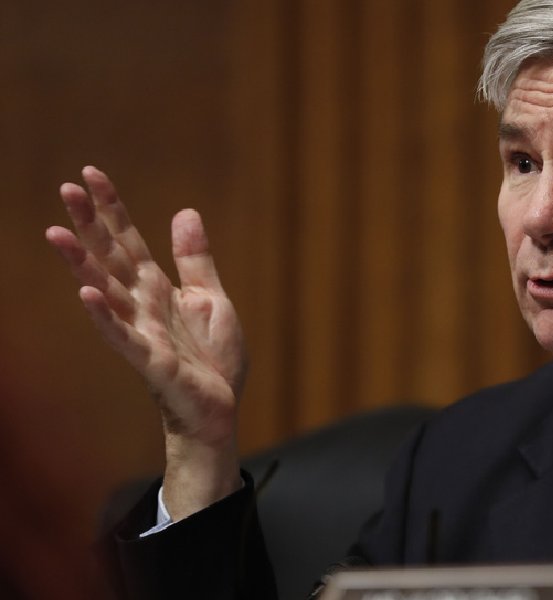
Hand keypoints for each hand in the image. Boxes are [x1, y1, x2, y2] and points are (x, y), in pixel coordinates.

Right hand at [46, 166, 244, 516]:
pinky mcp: (149, 359)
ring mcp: (141, 331)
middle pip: (110, 257)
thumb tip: (185, 211)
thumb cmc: (212, 357)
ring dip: (81, 263)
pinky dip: (104, 315)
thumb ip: (194, 259)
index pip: (129, 241)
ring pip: (106, 290)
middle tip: (65, 188)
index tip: (90, 174)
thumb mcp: (212, 299)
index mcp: (158, 289)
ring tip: (57, 233)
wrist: (220, 407)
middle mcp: (142, 305)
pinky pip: (122, 335)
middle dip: (89, 224)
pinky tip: (86, 293)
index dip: (111, 209)